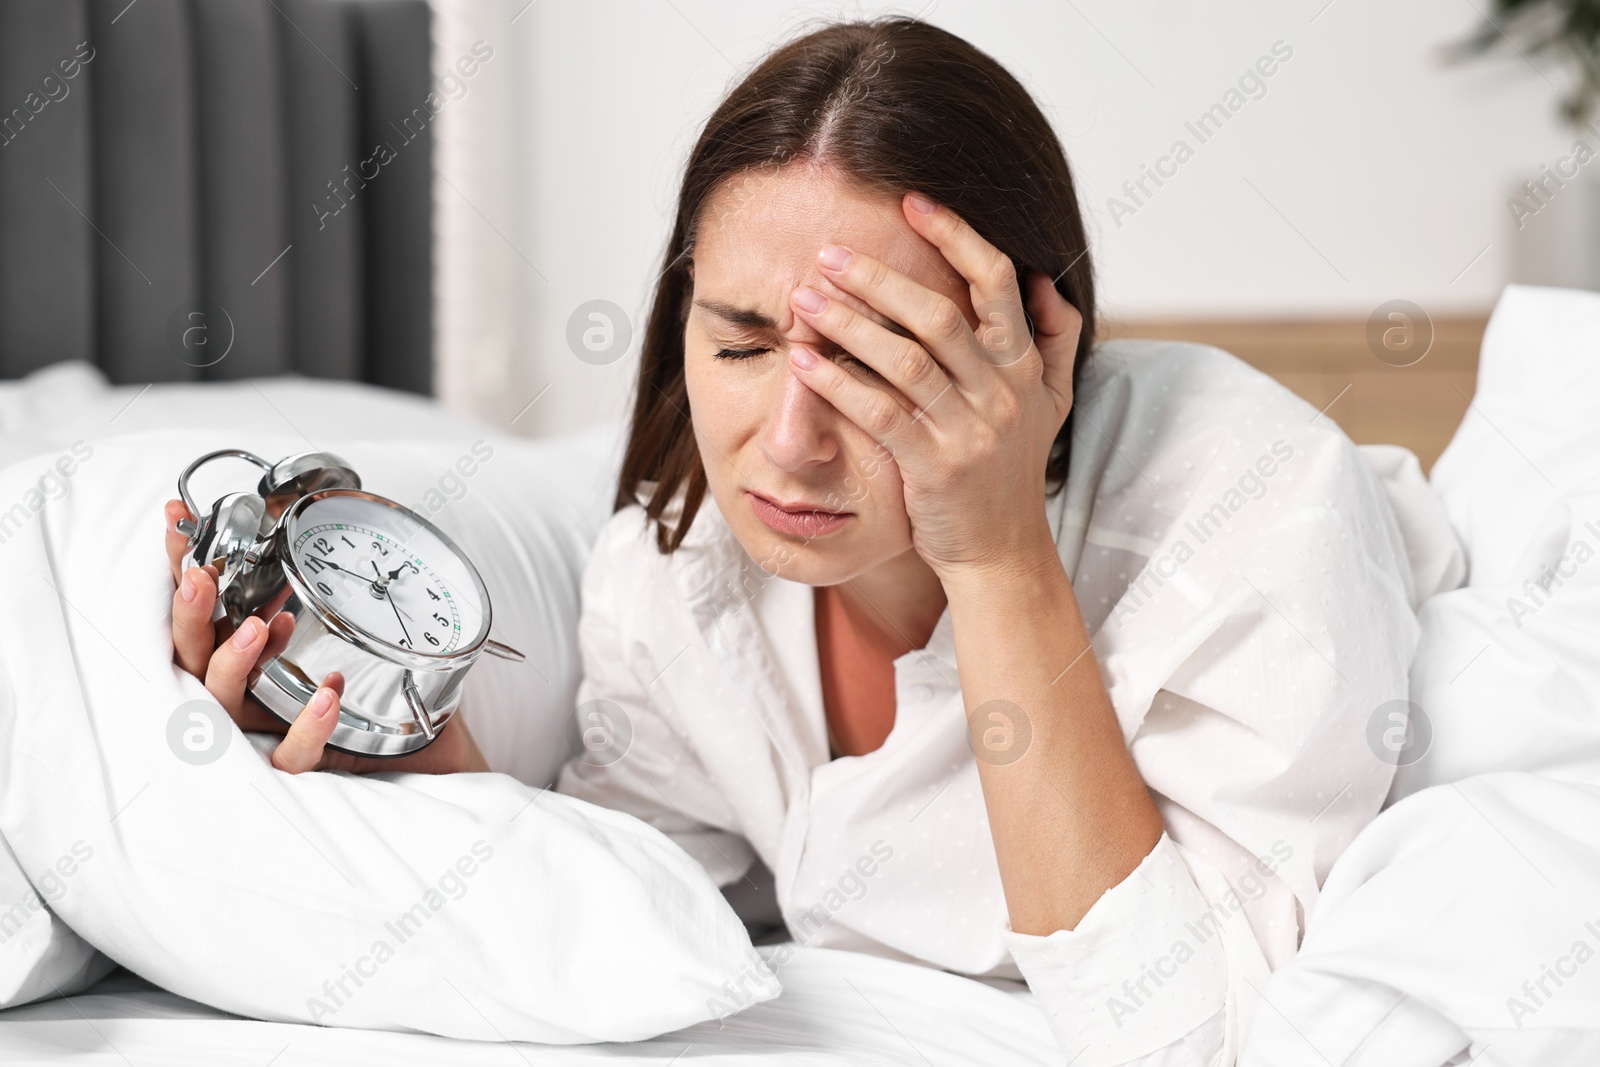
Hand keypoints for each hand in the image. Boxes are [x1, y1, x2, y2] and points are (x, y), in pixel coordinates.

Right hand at [165, 499, 488, 774]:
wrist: (430, 755)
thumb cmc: (382, 691)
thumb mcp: (350, 632)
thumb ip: (322, 590)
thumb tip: (302, 533)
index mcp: (245, 659)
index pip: (201, 610)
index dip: (182, 566)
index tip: (179, 517)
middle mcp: (243, 696)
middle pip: (193, 657)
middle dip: (191, 614)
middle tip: (201, 578)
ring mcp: (264, 736)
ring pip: (224, 704)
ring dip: (237, 661)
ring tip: (262, 625)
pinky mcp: (301, 768)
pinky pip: (290, 757)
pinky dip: (307, 724)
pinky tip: (328, 691)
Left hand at [785, 192, 1083, 582]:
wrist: (1002, 551)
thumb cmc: (1011, 472)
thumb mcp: (1050, 402)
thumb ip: (1052, 338)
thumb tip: (1042, 279)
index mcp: (1023, 364)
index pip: (996, 280)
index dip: (955, 235)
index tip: (910, 203)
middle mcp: (1001, 391)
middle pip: (938, 314)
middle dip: (878, 278)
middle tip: (828, 253)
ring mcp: (969, 430)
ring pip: (904, 360)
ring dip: (848, 324)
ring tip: (803, 298)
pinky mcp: (934, 466)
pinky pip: (880, 414)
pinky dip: (838, 384)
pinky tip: (802, 362)